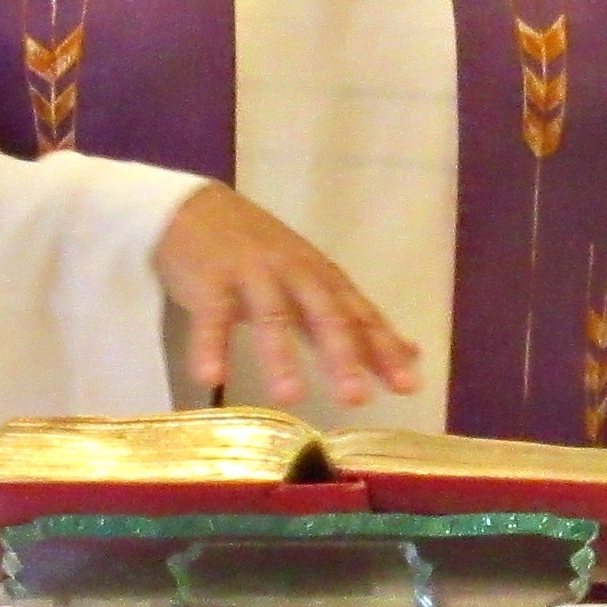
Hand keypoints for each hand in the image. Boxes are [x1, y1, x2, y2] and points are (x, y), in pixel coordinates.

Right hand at [157, 185, 420, 410]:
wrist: (194, 208)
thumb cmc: (261, 254)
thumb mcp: (313, 282)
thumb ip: (354, 320)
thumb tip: (411, 355)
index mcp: (322, 278)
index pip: (361, 316)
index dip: (385, 350)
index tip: (407, 386)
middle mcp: (295, 273)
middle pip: (324, 314)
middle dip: (342, 355)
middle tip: (355, 397)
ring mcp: (251, 274)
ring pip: (269, 316)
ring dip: (280, 357)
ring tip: (289, 398)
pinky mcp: (209, 279)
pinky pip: (211, 316)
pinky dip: (210, 346)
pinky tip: (211, 378)